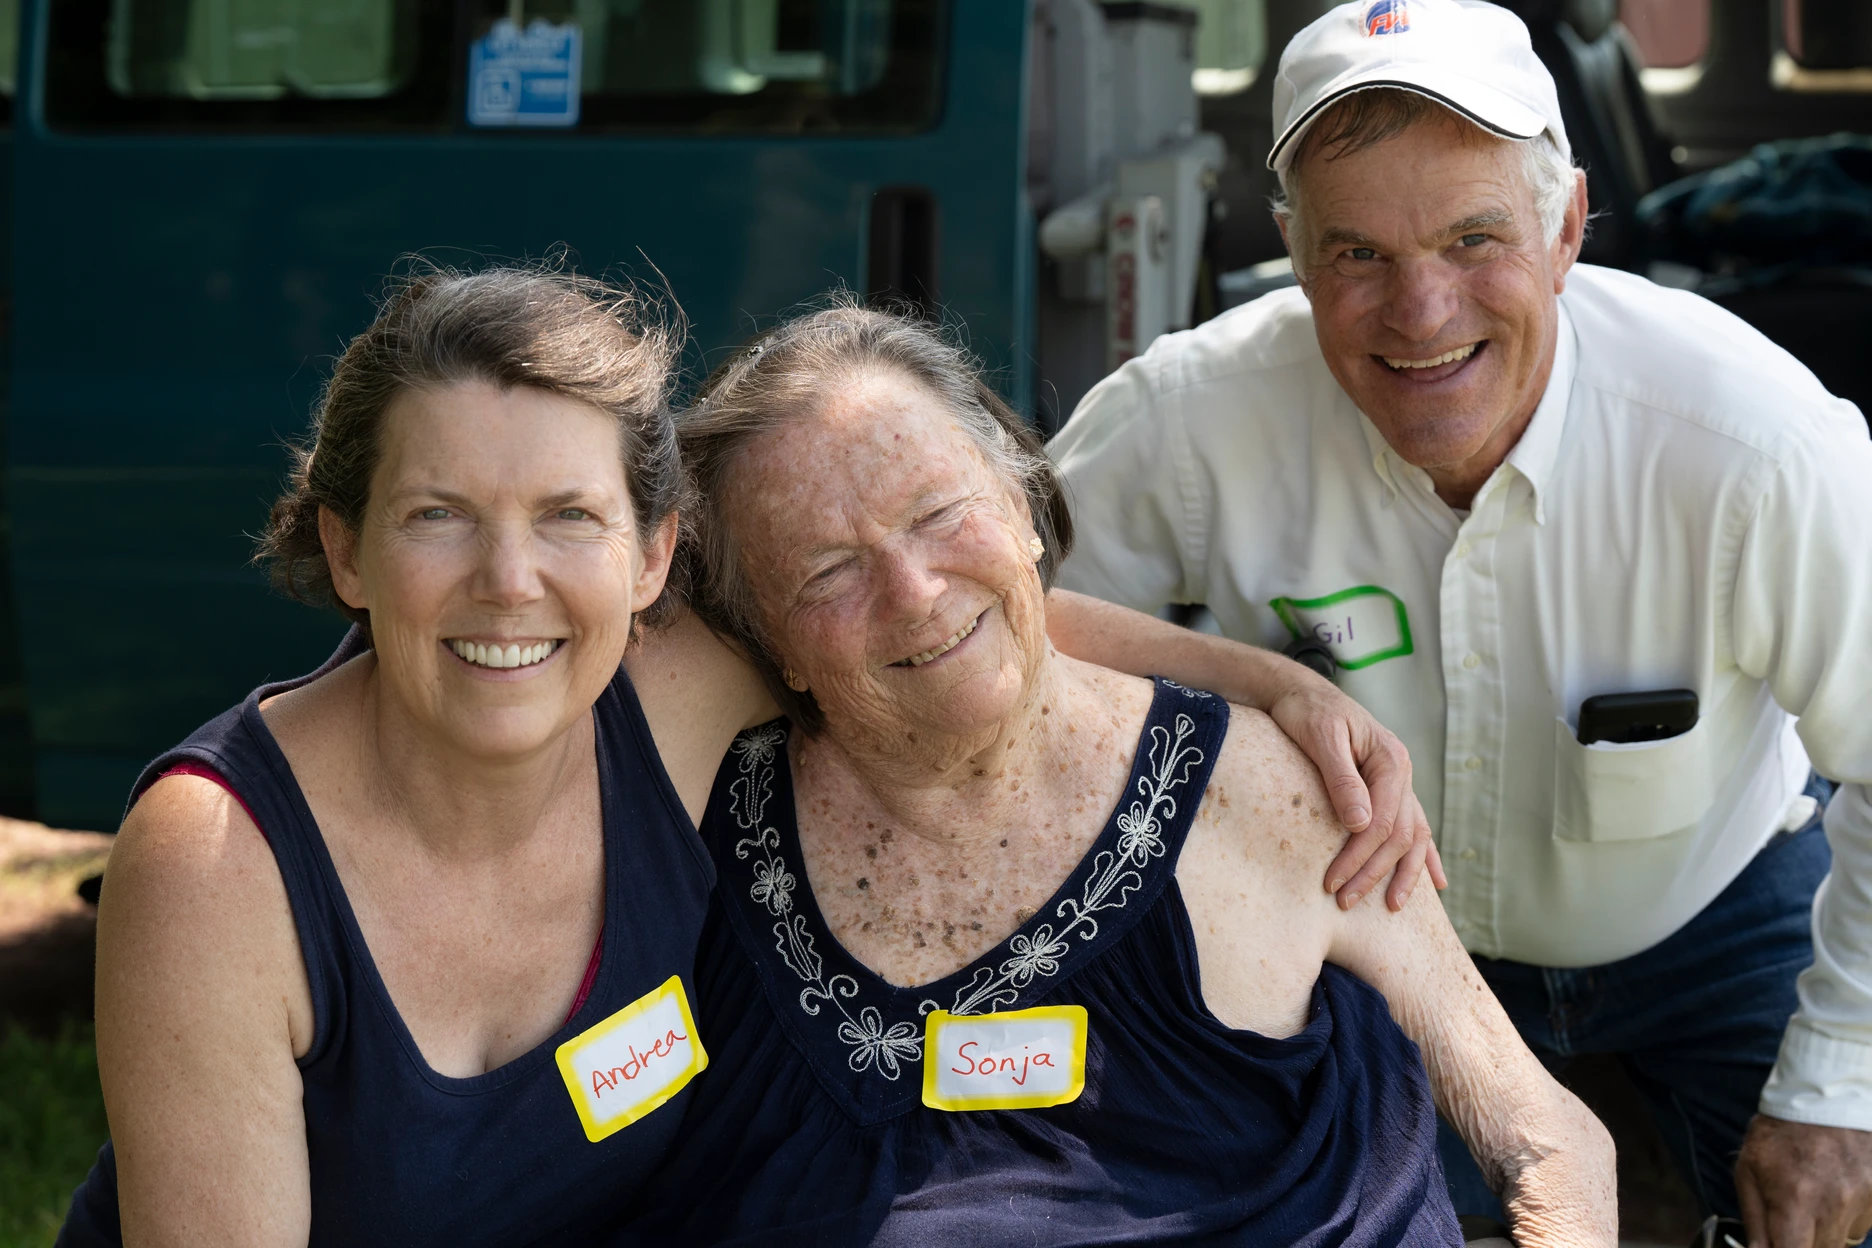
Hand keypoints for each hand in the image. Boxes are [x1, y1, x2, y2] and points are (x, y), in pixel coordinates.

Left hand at [1264, 672, 1445, 909]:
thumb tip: (1361, 824)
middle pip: (1398, 834)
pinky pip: (1413, 826)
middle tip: (1344, 902)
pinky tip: (1436, 882)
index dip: (1359, 856)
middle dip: (1373, 872)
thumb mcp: (1321, 738)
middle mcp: (1401, 773)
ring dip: (1404, 873)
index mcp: (1390, 759)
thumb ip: (1341, 778)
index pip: (1383, 821)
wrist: (1301, 692)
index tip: (1333, 882)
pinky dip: (1424, 855)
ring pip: (1414, 835)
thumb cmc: (1306, 711)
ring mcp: (1398, 782)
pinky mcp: (1388, 790)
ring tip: (1394, 907)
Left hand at [1736, 1114, 1871, 1247]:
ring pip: (1843, 1240)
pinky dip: (1849, 1215)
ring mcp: (1863, 1201)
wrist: (1824, 1098)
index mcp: (1796, 1201)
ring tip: (1815, 1194)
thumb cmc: (1779, 1134)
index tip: (1781, 1241)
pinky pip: (1862, 1224)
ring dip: (1826, 1229)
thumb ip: (1754, 1219)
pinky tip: (1836, 1187)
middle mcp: (1834, 1206)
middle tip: (1793, 1214)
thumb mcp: (1749, 1170)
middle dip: (1803, 1240)